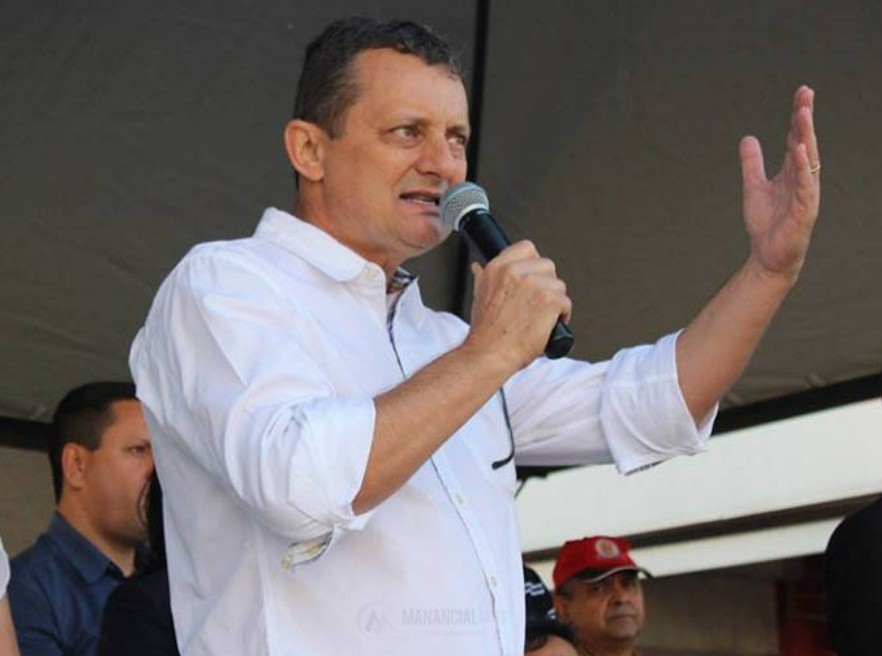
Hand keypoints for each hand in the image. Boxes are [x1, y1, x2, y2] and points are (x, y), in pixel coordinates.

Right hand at [466, 240, 570, 370]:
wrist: (489, 355)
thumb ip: (483, 277)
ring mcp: (533, 285)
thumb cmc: (485, 333)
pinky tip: (548, 325)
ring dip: (555, 301)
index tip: (533, 277)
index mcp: (497, 268)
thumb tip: (479, 267)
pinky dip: (562, 316)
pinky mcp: (549, 300)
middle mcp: (515, 272)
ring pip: (558, 285)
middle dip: (546, 284)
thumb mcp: (479, 296)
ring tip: (541, 317)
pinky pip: (566, 302)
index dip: (534, 263)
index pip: (527, 248)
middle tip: (537, 302)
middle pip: (547, 265)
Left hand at [740, 85, 820, 282]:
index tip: (802, 93)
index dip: (798, 117)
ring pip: (809, 159)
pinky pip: (805, 184)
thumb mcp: (753, 187)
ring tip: (803, 113)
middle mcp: (803, 179)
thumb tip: (748, 138)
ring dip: (806, 135)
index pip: (797, 138)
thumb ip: (752, 163)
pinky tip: (802, 150)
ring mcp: (806, 193)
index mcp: (792, 172)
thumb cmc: (766, 224)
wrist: (768, 257)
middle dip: (805, 118)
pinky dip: (804, 167)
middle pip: (806, 142)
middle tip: (806, 93)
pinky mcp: (804, 210)